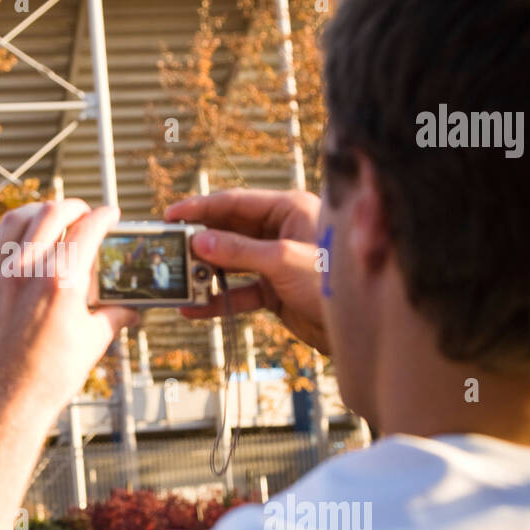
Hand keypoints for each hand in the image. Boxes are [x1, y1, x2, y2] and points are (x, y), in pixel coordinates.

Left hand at [0, 200, 137, 418]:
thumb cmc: (48, 378)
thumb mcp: (91, 344)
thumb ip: (114, 317)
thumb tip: (132, 309)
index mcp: (62, 280)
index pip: (88, 228)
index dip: (104, 216)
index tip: (110, 215)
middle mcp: (25, 270)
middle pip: (51, 213)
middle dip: (72, 206)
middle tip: (81, 212)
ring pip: (13, 221)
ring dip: (35, 213)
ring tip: (46, 219)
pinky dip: (2, 241)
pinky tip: (11, 249)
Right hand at [166, 188, 331, 354]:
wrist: (360, 327)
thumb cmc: (332, 280)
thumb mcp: (282, 260)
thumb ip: (238, 250)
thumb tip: (199, 242)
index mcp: (289, 209)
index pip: (236, 202)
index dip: (201, 207)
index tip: (171, 215)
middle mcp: (281, 231)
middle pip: (230, 231)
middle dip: (200, 242)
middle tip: (169, 249)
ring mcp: (277, 262)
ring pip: (232, 262)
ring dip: (207, 272)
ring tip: (179, 280)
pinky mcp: (276, 290)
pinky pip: (240, 291)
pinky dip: (218, 300)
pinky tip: (195, 308)